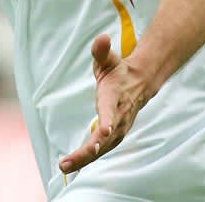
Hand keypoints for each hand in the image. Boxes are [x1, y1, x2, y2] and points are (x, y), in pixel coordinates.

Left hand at [58, 33, 150, 174]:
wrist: (139, 83)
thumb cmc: (118, 70)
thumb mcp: (108, 58)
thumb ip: (101, 50)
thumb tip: (102, 37)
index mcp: (115, 97)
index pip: (111, 110)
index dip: (108, 121)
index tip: (104, 131)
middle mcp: (118, 117)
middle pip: (104, 138)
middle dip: (89, 150)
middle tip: (70, 161)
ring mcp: (118, 129)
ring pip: (102, 148)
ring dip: (84, 158)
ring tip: (65, 167)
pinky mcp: (114, 136)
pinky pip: (100, 150)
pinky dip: (88, 158)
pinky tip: (71, 166)